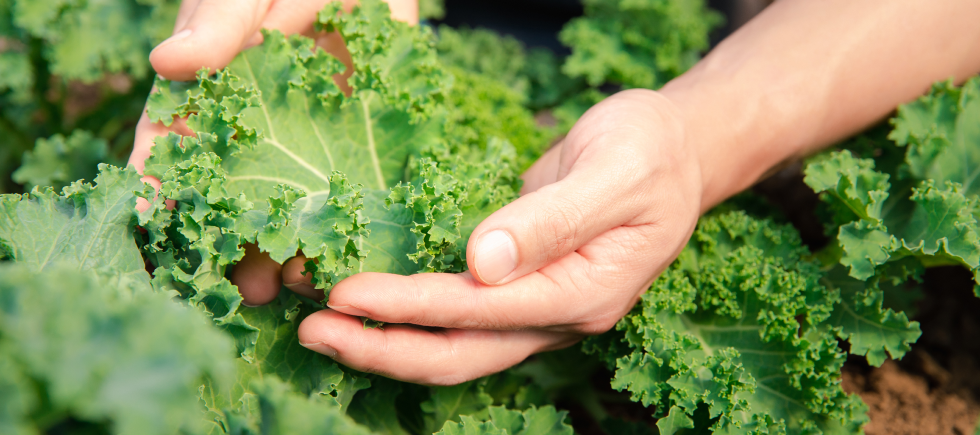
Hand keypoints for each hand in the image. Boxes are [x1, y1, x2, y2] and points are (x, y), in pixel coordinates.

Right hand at [127, 0, 418, 298]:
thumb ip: (217, 24)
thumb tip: (167, 63)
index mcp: (212, 91)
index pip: (173, 143)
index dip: (158, 184)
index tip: (150, 223)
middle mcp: (255, 127)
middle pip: (229, 192)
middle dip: (227, 240)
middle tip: (233, 283)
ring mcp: (309, 139)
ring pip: (288, 202)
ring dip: (282, 246)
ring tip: (284, 287)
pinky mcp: (362, 142)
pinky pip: (351, 190)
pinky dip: (346, 225)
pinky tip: (344, 255)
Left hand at [295, 89, 704, 384]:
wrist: (678, 152)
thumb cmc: (652, 152)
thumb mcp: (615, 172)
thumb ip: (549, 220)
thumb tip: (481, 262)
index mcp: (586, 293)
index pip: (483, 312)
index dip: (411, 306)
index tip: (348, 292)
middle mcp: (561, 315)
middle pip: (462, 354)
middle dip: (384, 347)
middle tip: (312, 331)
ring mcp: (542, 308)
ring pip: (458, 345)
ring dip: (390, 340)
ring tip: (323, 325)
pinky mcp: (524, 290)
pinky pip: (463, 318)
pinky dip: (413, 317)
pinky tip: (370, 305)